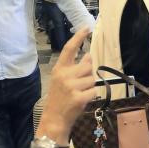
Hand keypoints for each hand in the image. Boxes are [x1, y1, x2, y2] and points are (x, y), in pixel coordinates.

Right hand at [38, 29, 98, 144]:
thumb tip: (89, 56)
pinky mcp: (79, 97)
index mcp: (59, 69)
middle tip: (81, 84)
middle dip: (88, 73)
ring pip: (92, 78)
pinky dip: (92, 95)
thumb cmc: (59, 99)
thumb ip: (73, 68)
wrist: (54, 119)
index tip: (87, 28)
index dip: (78, 37)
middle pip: (88, 65)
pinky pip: (94, 90)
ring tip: (80, 93)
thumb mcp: (61, 80)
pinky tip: (82, 100)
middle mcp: (64, 75)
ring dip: (90, 86)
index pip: (69, 49)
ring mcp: (71, 86)